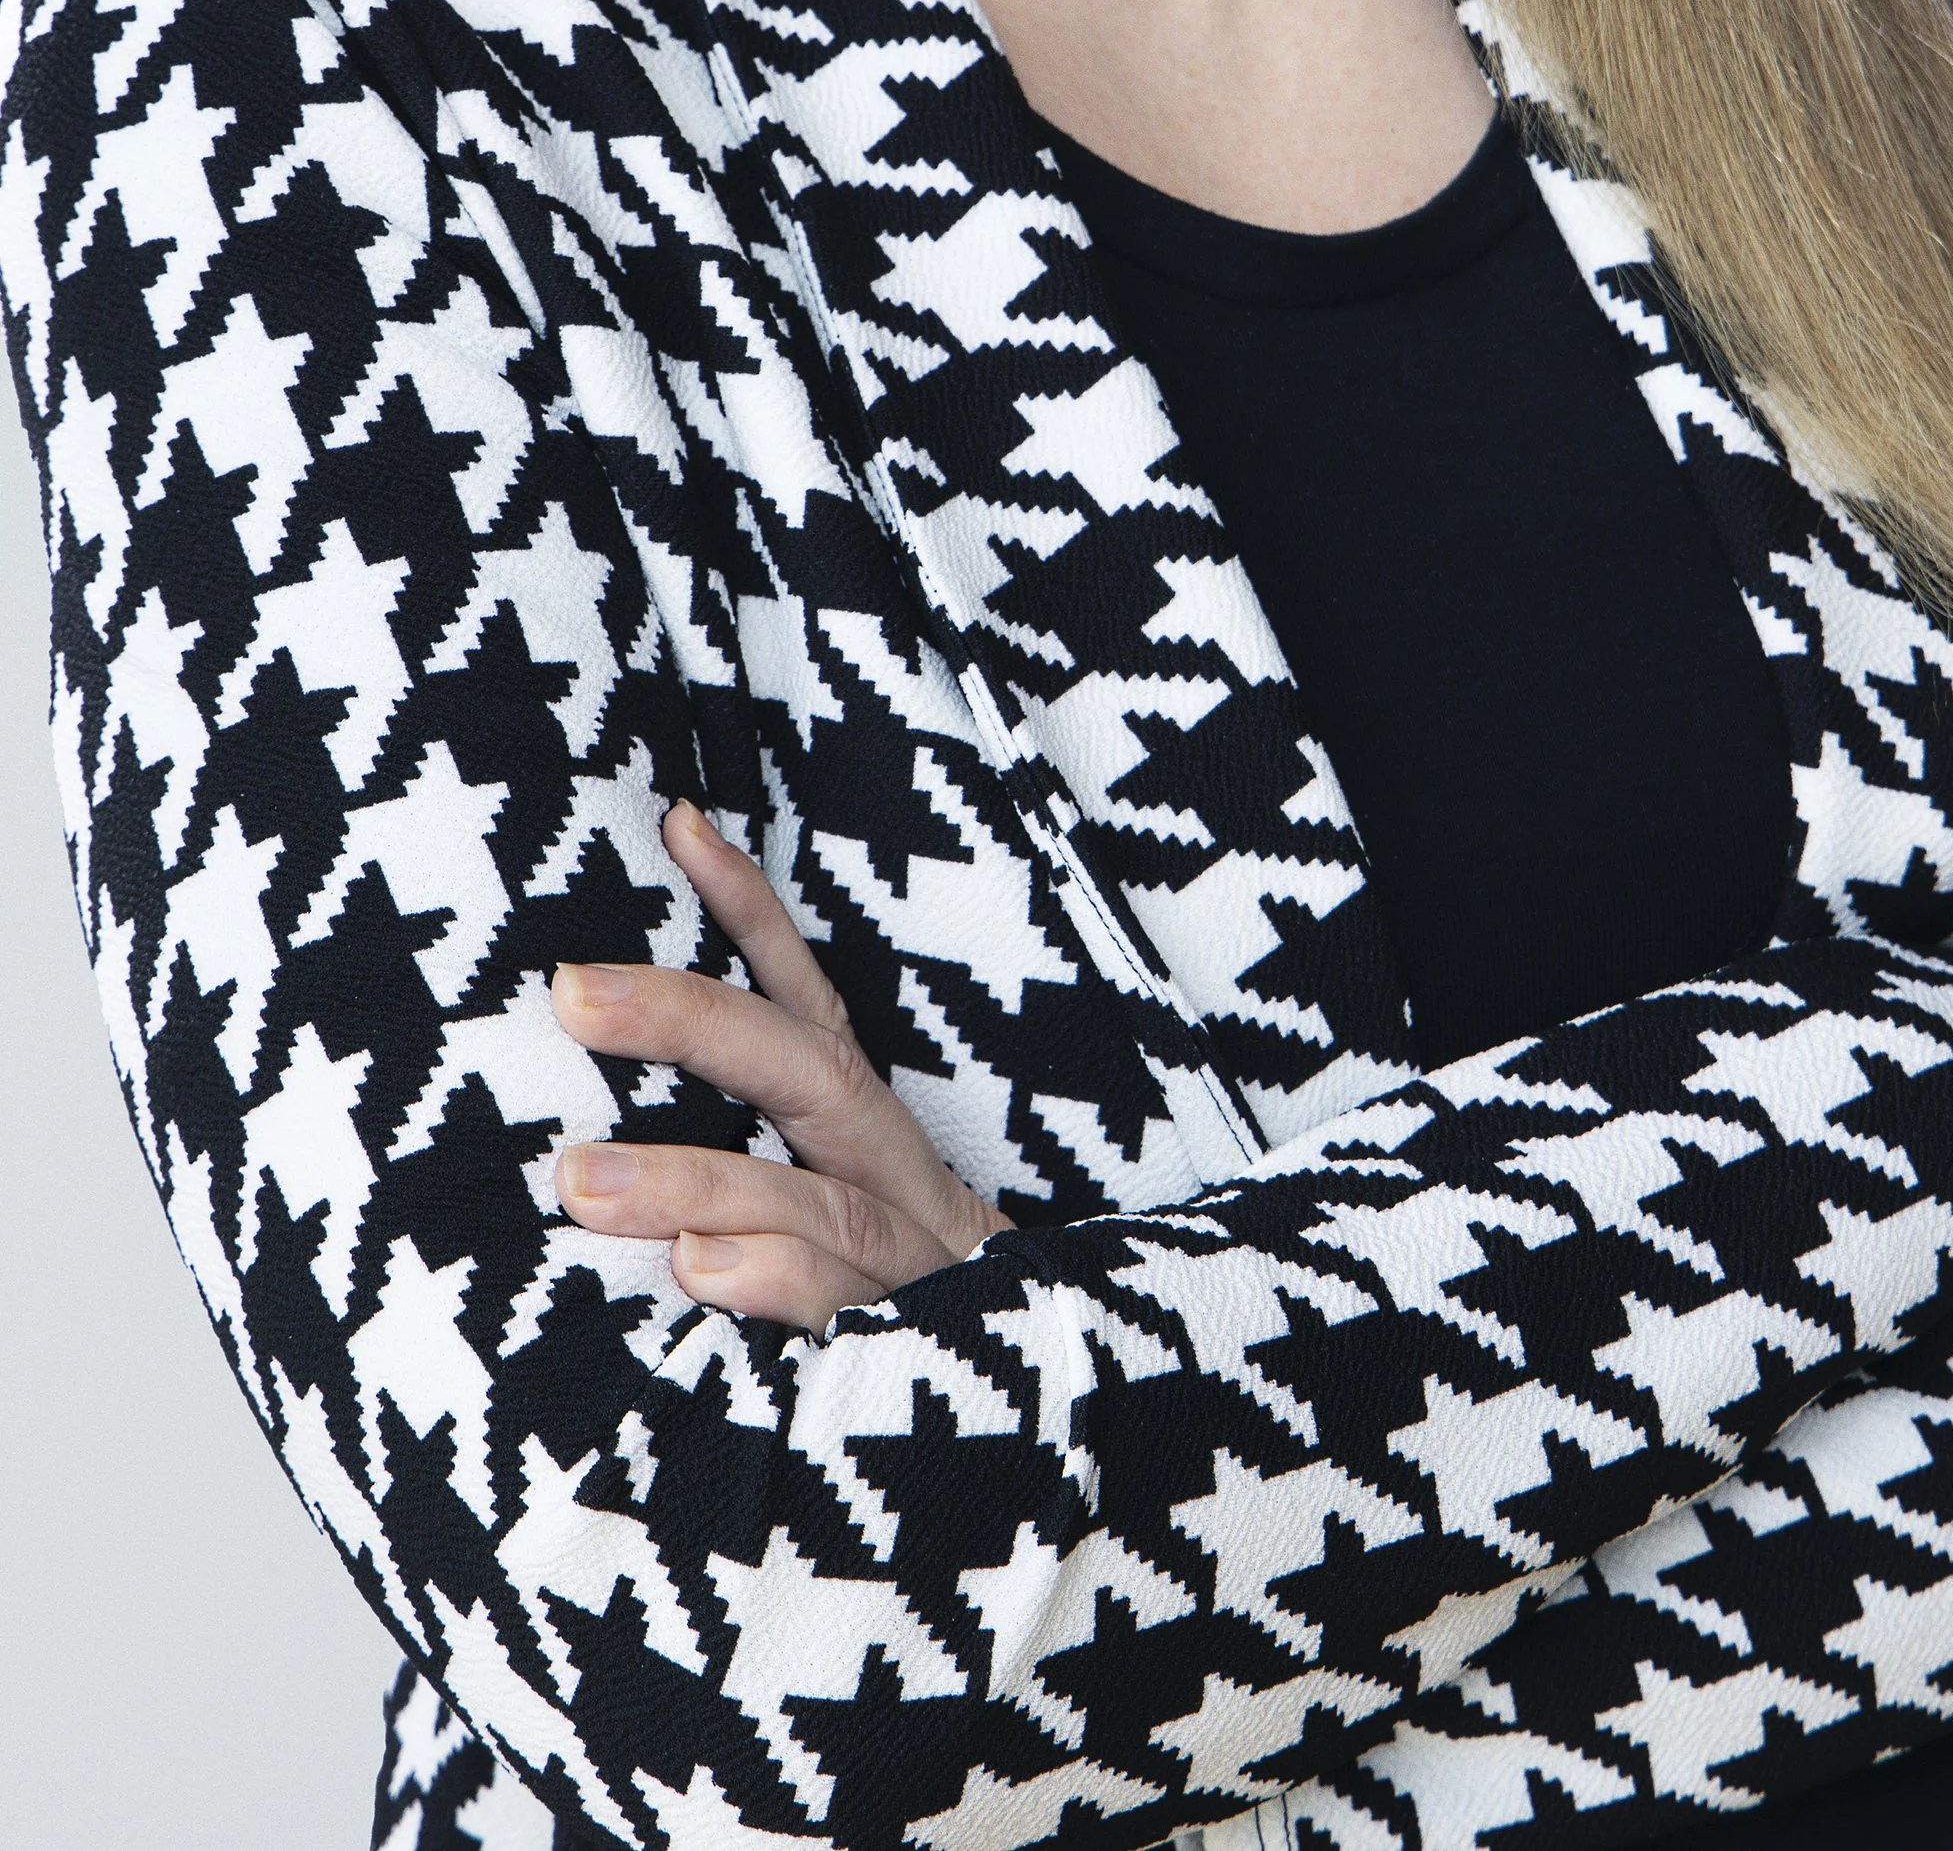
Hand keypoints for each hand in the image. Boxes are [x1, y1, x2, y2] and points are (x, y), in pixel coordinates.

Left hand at [550, 799, 1007, 1328]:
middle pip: (806, 1074)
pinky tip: (701, 1272)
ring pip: (815, 1199)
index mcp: (870, 1144)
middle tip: (571, 992)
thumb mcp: (826, 1240)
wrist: (1050, 1460)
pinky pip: (850, 1311)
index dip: (751, 915)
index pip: (808, 1010)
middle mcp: (900, 1186)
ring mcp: (915, 1274)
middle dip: (690, 1022)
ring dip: (697, 1178)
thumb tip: (590, 1153)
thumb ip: (744, 1187)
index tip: (678, 825)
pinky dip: (781, 1280)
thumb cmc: (890, 1337)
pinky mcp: (916, 1362)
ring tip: (582, 1180)